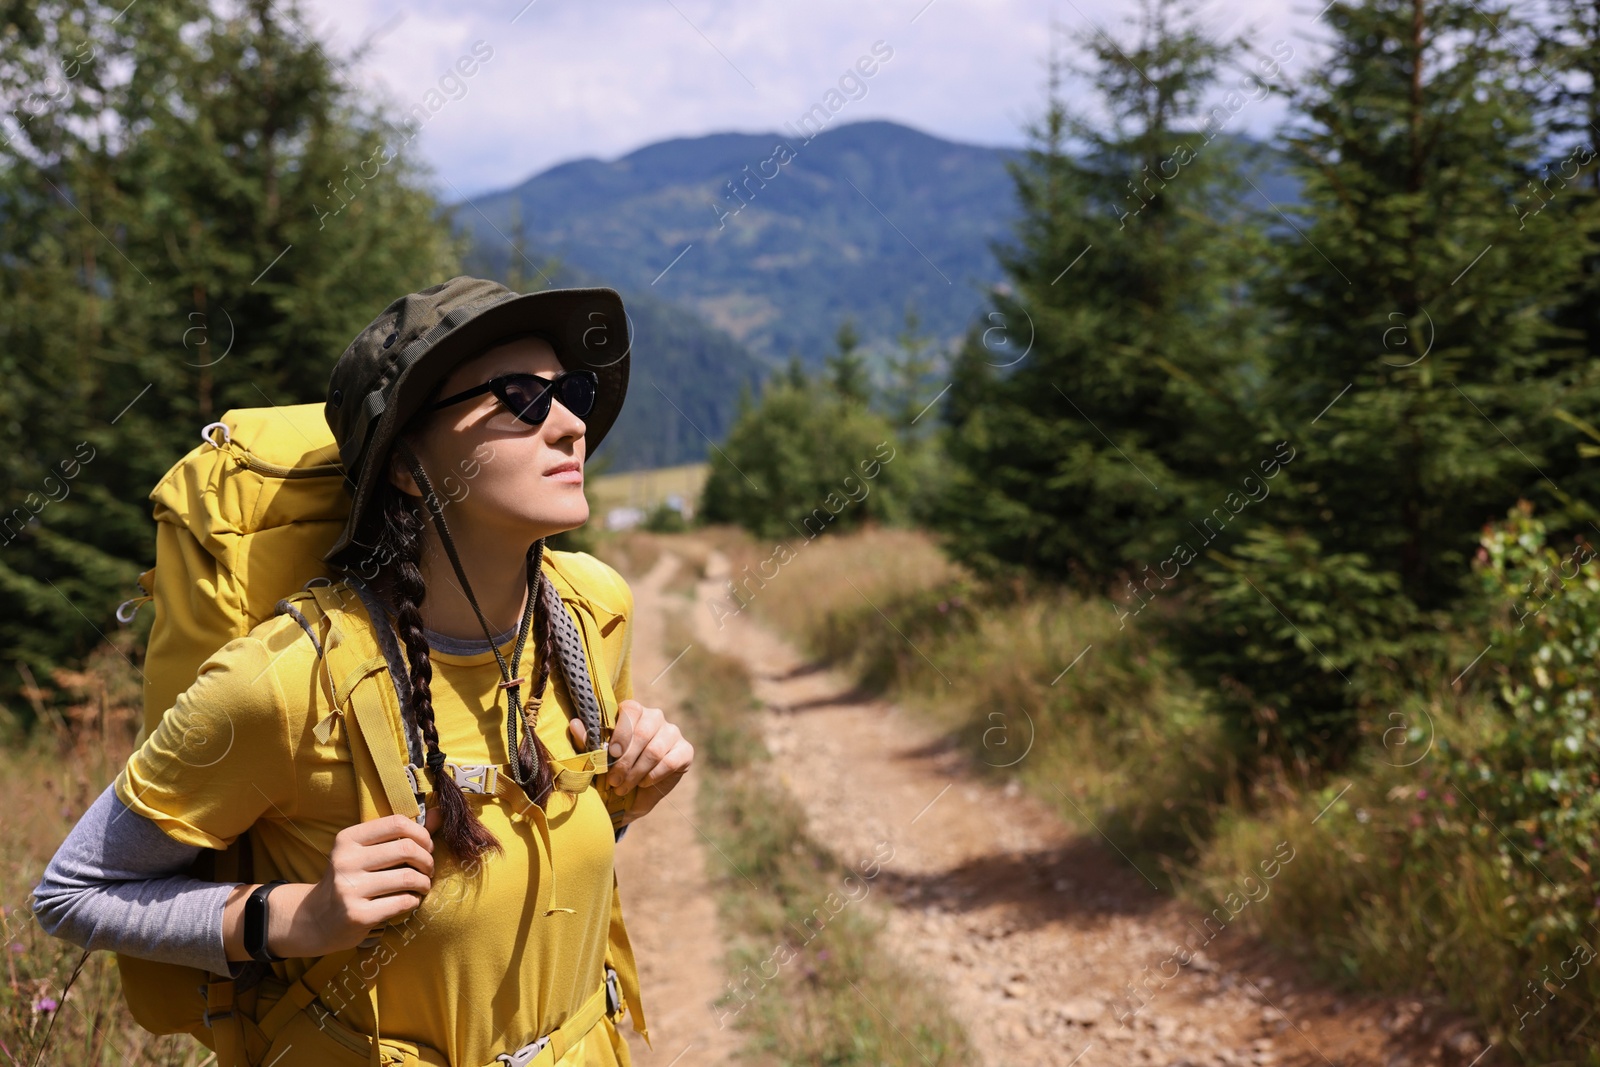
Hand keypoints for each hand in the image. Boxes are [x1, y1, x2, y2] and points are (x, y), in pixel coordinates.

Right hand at [282, 811, 436, 955]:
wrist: (317, 919)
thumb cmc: (352, 880)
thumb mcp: (367, 852)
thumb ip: (402, 834)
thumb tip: (440, 813)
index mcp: (348, 839)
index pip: (396, 823)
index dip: (421, 834)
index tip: (427, 847)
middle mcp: (345, 861)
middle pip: (406, 849)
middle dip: (427, 860)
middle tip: (428, 870)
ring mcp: (349, 889)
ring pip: (408, 877)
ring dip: (424, 883)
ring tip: (422, 886)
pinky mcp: (357, 915)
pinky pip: (402, 902)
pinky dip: (414, 901)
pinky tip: (410, 901)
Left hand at [569, 699, 693, 824]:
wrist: (632, 796)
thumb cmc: (612, 770)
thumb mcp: (597, 758)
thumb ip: (587, 741)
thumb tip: (575, 723)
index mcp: (634, 711)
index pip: (631, 710)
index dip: (621, 732)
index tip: (611, 754)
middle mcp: (655, 717)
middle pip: (643, 732)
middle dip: (625, 761)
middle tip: (613, 781)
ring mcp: (672, 732)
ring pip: (655, 750)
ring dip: (636, 772)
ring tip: (623, 787)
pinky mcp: (685, 751)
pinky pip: (671, 761)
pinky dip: (654, 776)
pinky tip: (644, 783)